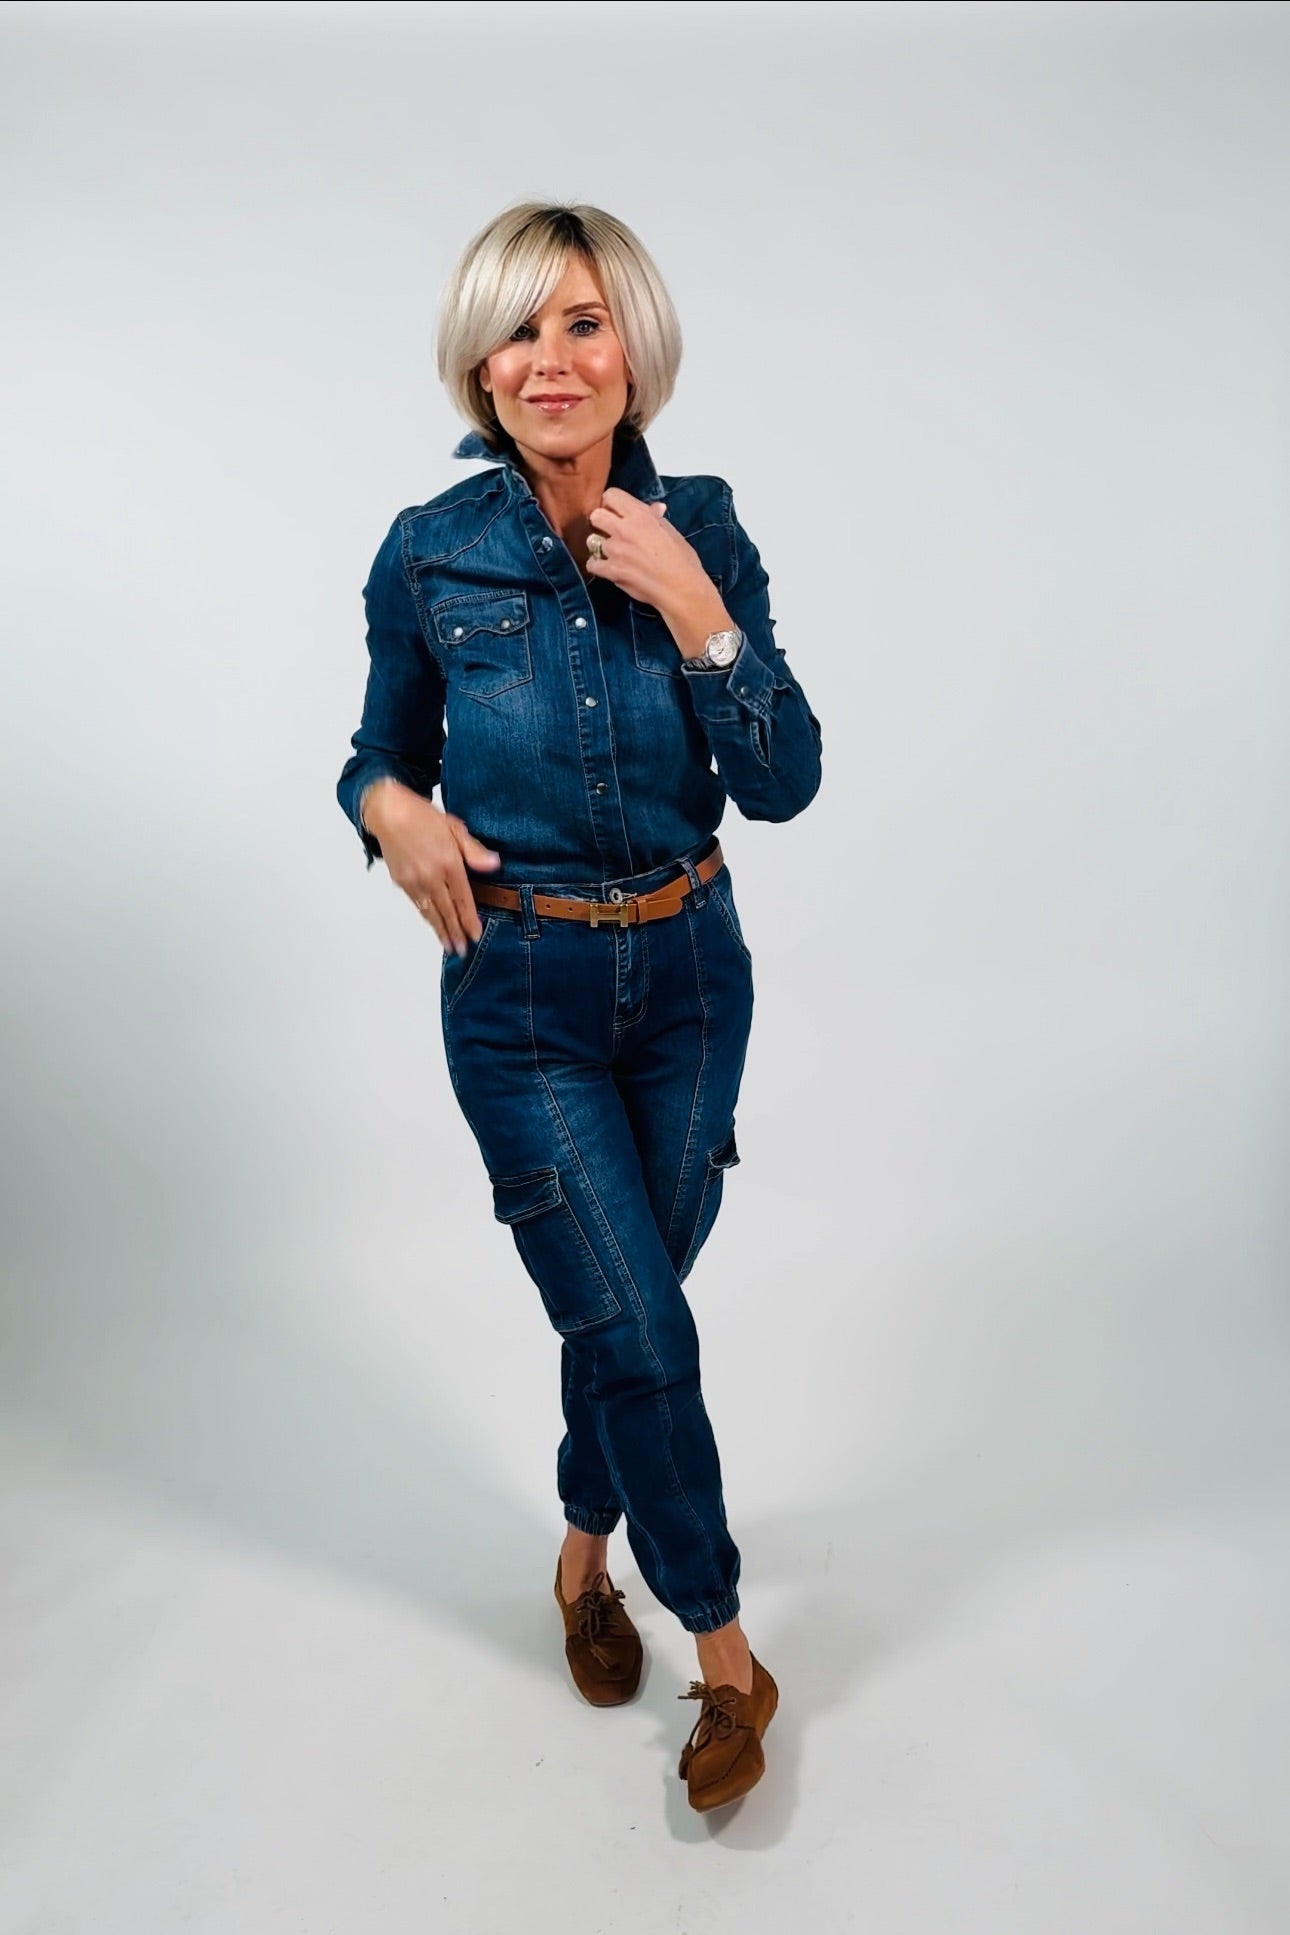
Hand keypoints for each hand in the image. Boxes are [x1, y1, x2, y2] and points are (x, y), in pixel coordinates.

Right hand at [363, 783, 500, 954]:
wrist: (389, 812)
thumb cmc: (423, 817)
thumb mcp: (455, 828)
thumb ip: (474, 851)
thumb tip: (493, 865)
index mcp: (449, 863)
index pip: (462, 899)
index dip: (469, 920)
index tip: (475, 935)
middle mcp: (431, 877)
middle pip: (446, 911)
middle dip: (455, 933)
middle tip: (462, 951)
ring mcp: (415, 881)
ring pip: (430, 912)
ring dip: (440, 931)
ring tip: (448, 946)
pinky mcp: (401, 882)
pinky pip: (417, 905)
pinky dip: (426, 918)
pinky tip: (432, 925)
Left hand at [583, 489, 709, 609]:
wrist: (681, 588)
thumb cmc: (682, 560)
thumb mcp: (671, 531)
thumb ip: (655, 518)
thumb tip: (655, 508)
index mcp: (641, 515)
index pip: (611, 495)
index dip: (612, 504)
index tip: (616, 513)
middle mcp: (625, 529)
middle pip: (596, 516)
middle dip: (600, 522)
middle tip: (609, 532)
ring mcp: (616, 550)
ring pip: (592, 540)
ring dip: (600, 546)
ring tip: (612, 553)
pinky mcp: (612, 570)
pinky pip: (592, 563)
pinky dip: (597, 566)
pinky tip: (607, 568)